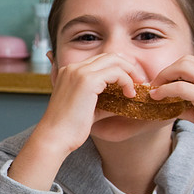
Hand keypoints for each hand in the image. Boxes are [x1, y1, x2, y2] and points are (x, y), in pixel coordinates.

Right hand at [9, 53, 140, 189]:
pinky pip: (116, 72)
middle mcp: (73, 68)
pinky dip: (127, 81)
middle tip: (138, 81)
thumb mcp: (89, 108)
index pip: (100, 60)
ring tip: (135, 88)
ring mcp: (79, 72)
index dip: (119, 67)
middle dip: (128, 66)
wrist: (54, 137)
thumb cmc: (68, 128)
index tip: (130, 81)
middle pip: (109, 55)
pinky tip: (129, 94)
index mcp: (70, 72)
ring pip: (114, 60)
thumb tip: (125, 99)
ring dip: (130, 72)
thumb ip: (105, 100)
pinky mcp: (87, 80)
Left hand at [151, 56, 193, 190]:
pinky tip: (158, 97)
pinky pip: (181, 87)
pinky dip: (165, 90)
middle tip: (155, 84)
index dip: (174, 70)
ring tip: (155, 90)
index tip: (161, 82)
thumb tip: (167, 102)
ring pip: (183, 67)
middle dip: (166, 70)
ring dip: (164, 76)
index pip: (193, 62)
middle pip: (186, 60)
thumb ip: (188, 103)